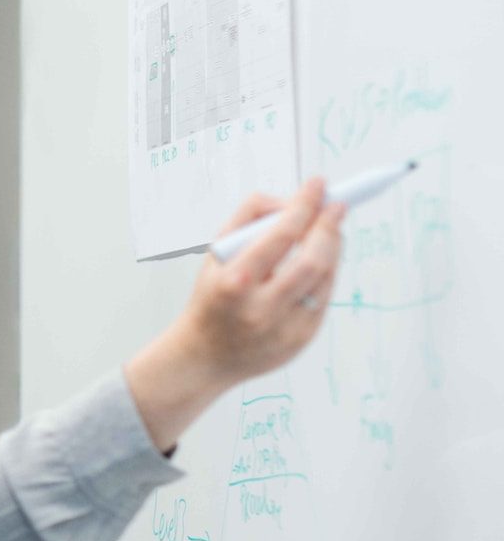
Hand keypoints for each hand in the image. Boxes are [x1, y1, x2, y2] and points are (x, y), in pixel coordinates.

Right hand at [125, 178, 346, 449]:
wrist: (204, 356)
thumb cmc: (211, 297)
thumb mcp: (214, 255)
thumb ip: (247, 219)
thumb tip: (289, 201)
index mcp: (234, 282)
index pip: (280, 235)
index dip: (304, 206)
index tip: (317, 185)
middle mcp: (261, 309)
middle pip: (312, 259)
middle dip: (329, 226)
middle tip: (336, 205)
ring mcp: (285, 328)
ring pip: (325, 277)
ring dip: (333, 247)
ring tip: (329, 229)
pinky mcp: (301, 339)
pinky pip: (324, 297)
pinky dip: (327, 272)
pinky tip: (320, 259)